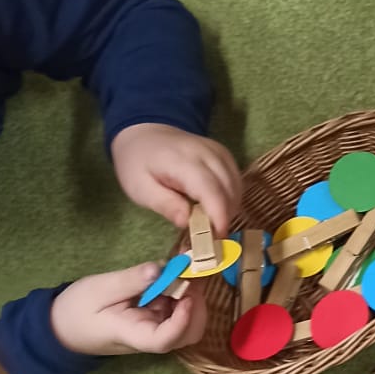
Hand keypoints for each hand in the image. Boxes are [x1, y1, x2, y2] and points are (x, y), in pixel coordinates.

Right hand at [51, 263, 205, 358]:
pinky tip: (177, 272)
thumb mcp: (99, 289)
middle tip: (191, 274)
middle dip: (197, 306)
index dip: (183, 321)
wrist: (60, 326)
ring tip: (185, 268)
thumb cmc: (75, 310)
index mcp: (133, 335)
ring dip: (193, 296)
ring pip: (188, 322)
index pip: (164, 340)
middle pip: (187, 334)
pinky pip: (178, 310)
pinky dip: (184, 292)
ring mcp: (155, 329)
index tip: (188, 295)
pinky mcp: (156, 319)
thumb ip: (131, 281)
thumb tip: (160, 268)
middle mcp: (150, 336)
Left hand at [110, 123, 240, 236]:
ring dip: (228, 209)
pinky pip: (236, 180)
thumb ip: (165, 204)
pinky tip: (214, 207)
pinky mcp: (225, 155)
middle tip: (207, 238)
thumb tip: (188, 223)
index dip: (218, 216)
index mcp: (183, 161)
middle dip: (223, 217)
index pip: (211, 190)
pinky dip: (230, 198)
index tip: (216, 239)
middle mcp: (208, 154)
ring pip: (237, 187)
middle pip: (229, 190)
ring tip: (208, 224)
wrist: (145, 134)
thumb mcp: (140, 188)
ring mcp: (220, 152)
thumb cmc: (138, 164)